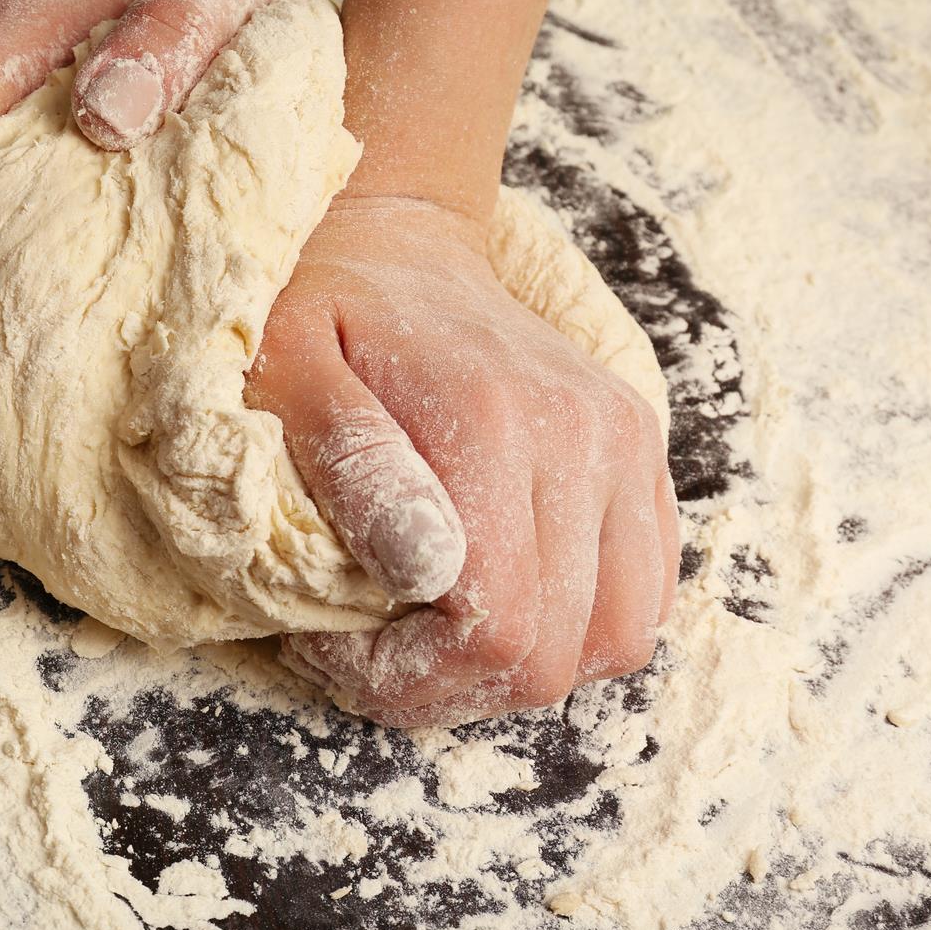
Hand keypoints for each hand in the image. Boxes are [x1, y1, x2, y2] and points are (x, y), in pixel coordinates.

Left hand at [247, 197, 679, 726]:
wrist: (395, 241)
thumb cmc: (317, 307)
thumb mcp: (285, 367)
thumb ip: (350, 462)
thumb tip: (422, 571)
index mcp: (491, 420)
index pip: (495, 630)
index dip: (408, 678)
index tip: (329, 648)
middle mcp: (584, 435)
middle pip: (556, 653)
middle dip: (449, 688)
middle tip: (363, 658)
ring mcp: (625, 444)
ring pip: (615, 638)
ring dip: (517, 670)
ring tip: (426, 639)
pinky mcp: (640, 452)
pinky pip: (645, 593)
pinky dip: (574, 628)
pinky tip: (489, 605)